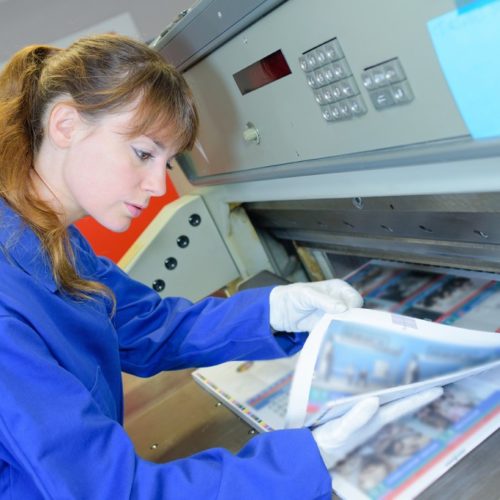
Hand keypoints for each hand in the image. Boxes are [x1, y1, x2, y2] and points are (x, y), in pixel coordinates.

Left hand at [269, 279, 362, 331]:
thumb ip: (324, 301)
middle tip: (343, 328)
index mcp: (338, 289)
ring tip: (338, 336)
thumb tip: (344, 308)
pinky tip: (332, 341)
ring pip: (346, 325)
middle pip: (354, 313)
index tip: (345, 315)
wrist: (278, 311)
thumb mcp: (307, 295)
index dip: (353, 308)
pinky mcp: (327, 328)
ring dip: (343, 331)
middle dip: (351, 322)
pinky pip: (336, 333)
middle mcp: (339, 302)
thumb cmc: (292, 296)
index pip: (355, 299)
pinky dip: (335, 337)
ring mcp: (333, 316)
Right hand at [312, 387, 442, 469]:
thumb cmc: (328, 441)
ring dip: (404, 395)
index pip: (402, 406)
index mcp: (375, 420)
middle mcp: (375, 419)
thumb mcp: (341, 429)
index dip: (420, 398)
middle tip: (434, 384)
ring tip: (417, 386)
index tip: (438, 389)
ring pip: (391, 405)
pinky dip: (386, 397)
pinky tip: (386, 393)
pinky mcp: (357, 418)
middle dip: (417, 395)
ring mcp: (367, 419)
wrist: (315, 451)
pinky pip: (378, 405)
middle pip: (401, 405)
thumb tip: (373, 400)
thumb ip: (356, 417)